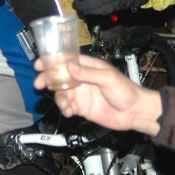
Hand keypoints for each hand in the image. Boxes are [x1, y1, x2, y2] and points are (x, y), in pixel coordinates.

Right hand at [33, 54, 161, 135]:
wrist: (134, 113)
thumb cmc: (126, 91)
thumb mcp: (108, 79)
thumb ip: (89, 73)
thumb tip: (70, 67)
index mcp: (89, 67)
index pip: (66, 61)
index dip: (52, 61)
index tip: (40, 64)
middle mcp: (82, 79)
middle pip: (59, 77)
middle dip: (47, 80)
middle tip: (39, 84)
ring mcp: (81, 94)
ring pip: (61, 93)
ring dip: (58, 99)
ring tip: (66, 105)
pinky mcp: (82, 108)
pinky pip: (67, 107)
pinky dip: (65, 109)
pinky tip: (70, 112)